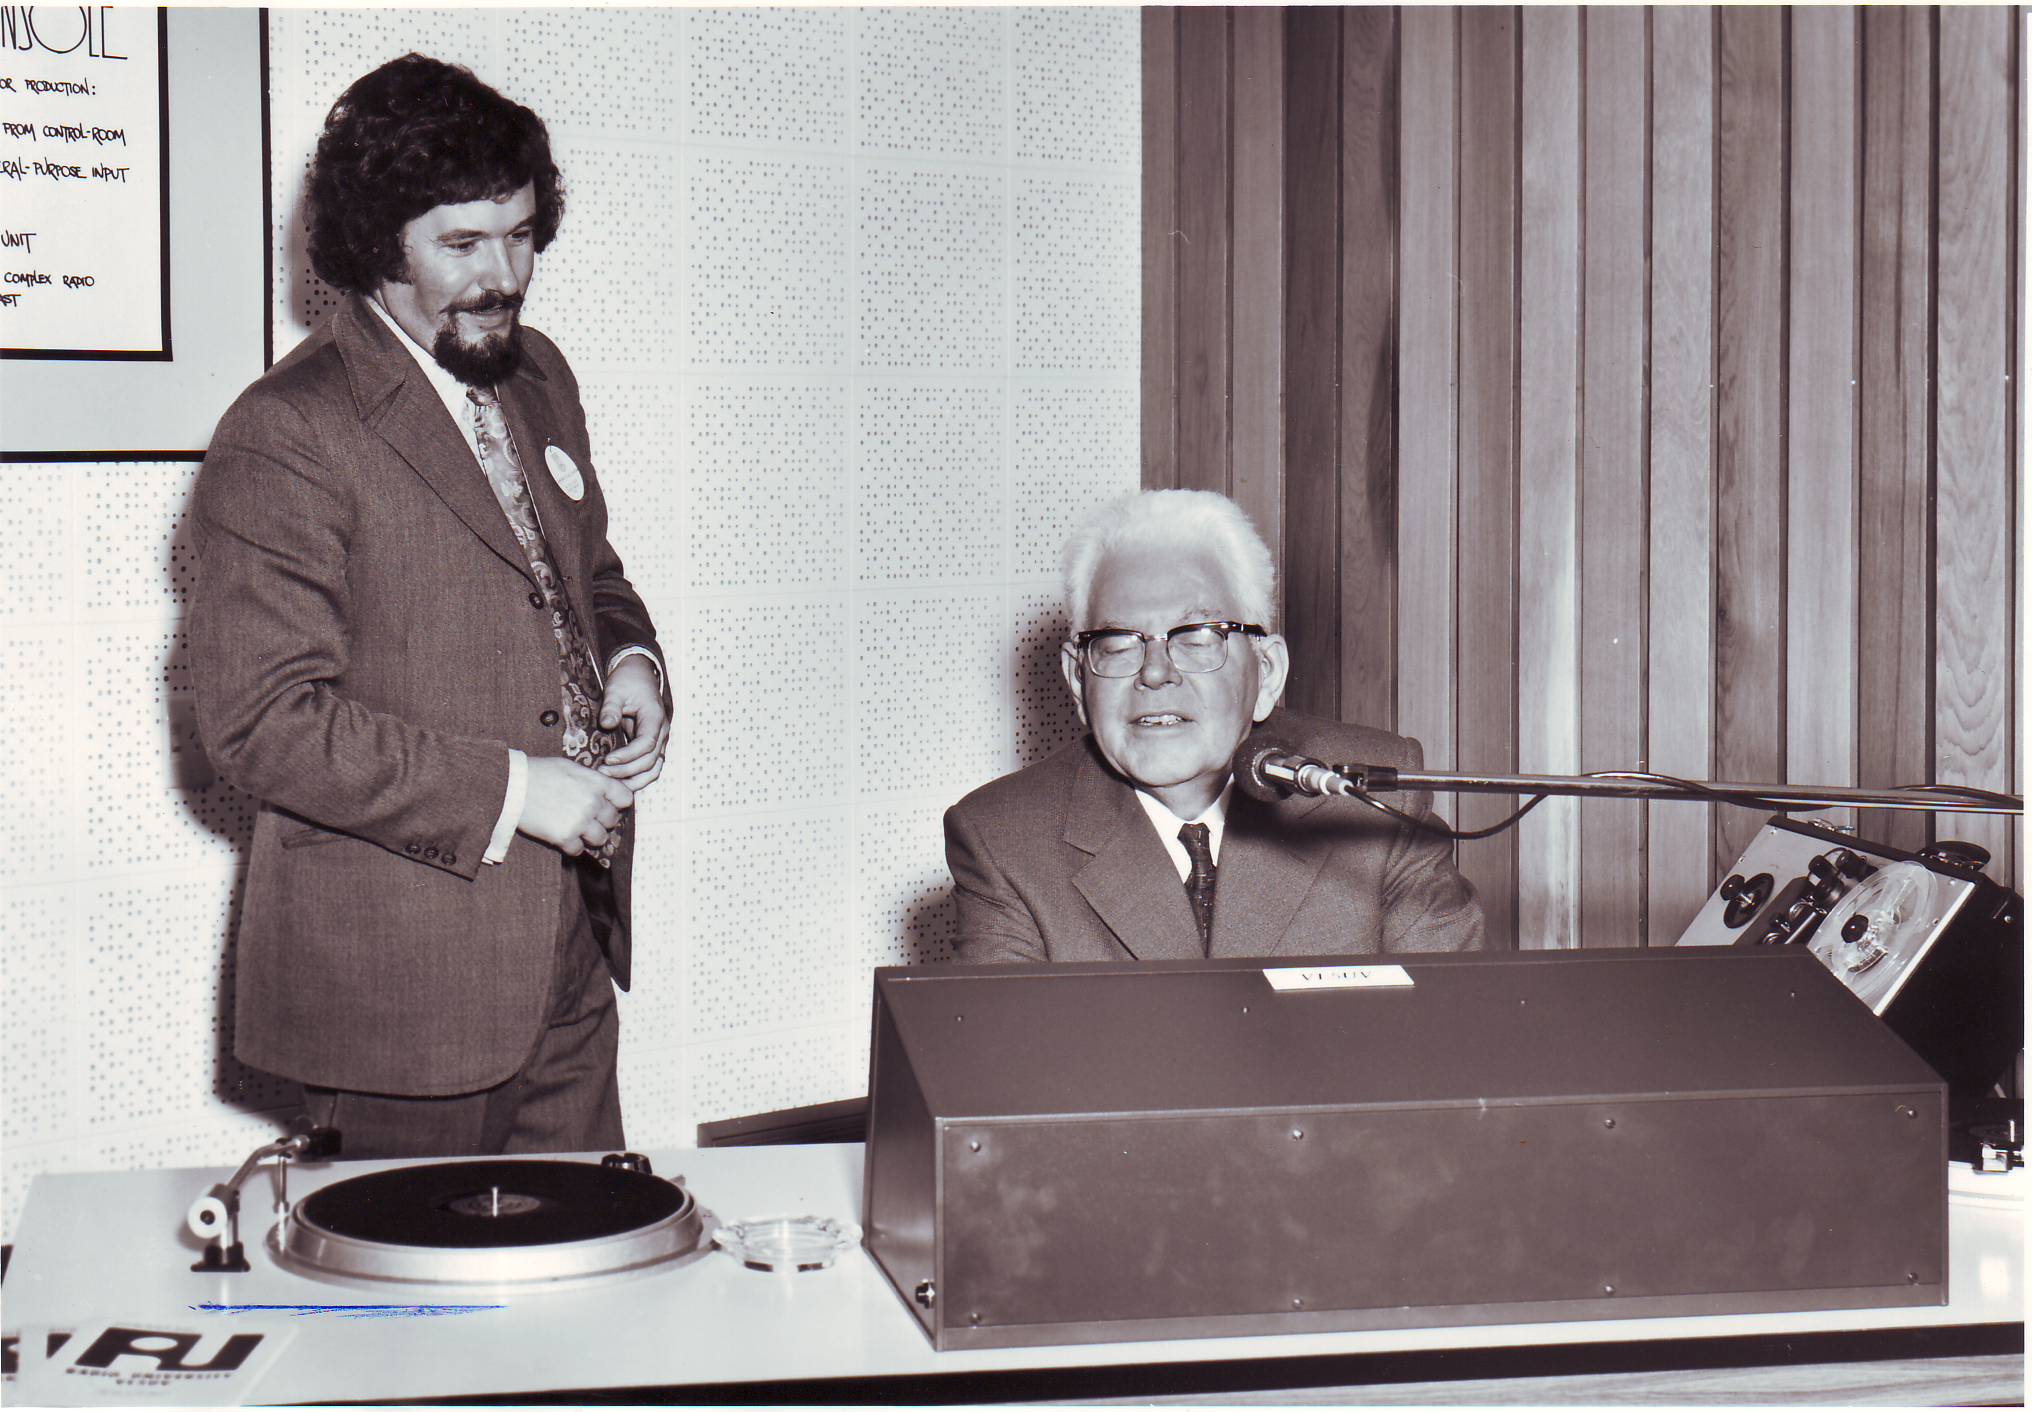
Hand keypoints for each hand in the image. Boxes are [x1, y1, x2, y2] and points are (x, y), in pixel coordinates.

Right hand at [519, 756, 634, 855]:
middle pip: (612, 820)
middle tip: (586, 818)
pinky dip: (571, 846)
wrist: (512, 785)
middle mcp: (593, 803)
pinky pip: (579, 850)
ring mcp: (580, 822)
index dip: (617, 803)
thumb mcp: (570, 768)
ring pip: (600, 839)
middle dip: (601, 821)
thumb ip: (591, 780)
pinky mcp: (565, 837)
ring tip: (576, 829)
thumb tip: (604, 790)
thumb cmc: (539, 772)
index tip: (607, 804)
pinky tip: (561, 836)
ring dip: (589, 836)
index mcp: (597, 783)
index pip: (626, 798)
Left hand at [597, 655, 668, 791]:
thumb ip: (611, 707)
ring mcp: (659, 741)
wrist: (638, 676)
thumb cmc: (628, 682)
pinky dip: (638, 778)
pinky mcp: (652, 747)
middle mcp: (661, 733)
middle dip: (626, 771)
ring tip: (612, 784)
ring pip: (654, 769)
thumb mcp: (616, 690)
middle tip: (602, 773)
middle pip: (650, 761)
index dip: (628, 756)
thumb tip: (607, 724)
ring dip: (634, 780)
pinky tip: (620, 782)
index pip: (646, 744)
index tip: (608, 760)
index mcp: (655, 718)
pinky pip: (650, 768)